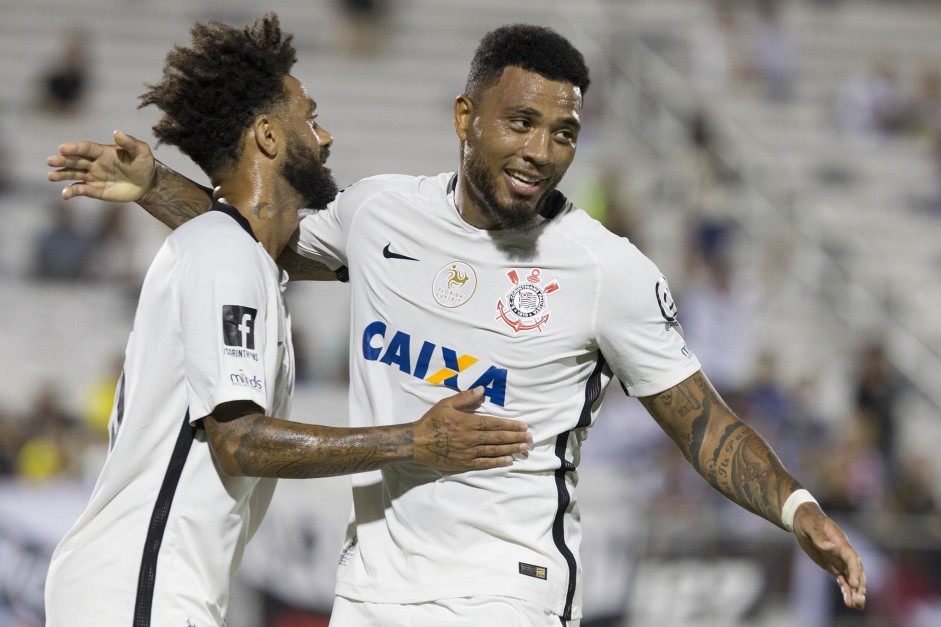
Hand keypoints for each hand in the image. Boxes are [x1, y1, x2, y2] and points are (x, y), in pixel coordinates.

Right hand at [47, 129, 155, 201]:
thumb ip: (130, 143)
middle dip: (62, 160)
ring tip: (51, 176)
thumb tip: (117, 132)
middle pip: (75, 160)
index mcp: (102, 152)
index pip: (85, 148)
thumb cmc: (144, 164)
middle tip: (50, 161)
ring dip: (62, 175)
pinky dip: (71, 192)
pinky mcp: (94, 190)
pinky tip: (65, 194)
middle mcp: (94, 163)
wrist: (147, 184)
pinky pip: (80, 190)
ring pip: (73, 174)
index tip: (62, 148)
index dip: (74, 148)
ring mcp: (92, 176)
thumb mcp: (141, 152)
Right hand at [411, 387, 530, 470]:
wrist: (417, 442)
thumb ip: (465, 398)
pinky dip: (497, 462)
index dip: (510, 425)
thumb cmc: (431, 421)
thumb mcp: (446, 404)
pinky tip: (509, 461)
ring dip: (511, 449)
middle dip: (515, 437)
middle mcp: (472, 438)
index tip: (523, 426)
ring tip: (524, 448)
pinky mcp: (464, 463)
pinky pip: (484, 463)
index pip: (494, 423)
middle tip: (529, 437)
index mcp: (469, 422)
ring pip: (494, 450)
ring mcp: (469, 452)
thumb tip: (482, 390)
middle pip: (498, 437)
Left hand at [793, 502, 866, 609]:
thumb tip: (830, 547)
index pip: (852, 559)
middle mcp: (844, 553)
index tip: (854, 584)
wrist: (804, 520)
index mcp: (840, 542)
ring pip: (851, 578)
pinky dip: (846, 590)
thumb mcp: (810, 526)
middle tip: (859, 601)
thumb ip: (820, 537)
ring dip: (855, 592)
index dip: (854, 571)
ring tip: (857, 606)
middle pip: (856, 571)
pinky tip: (849, 602)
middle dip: (859, 586)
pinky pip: (842, 580)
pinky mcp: (833, 566)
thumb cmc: (808, 521)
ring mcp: (839, 560)